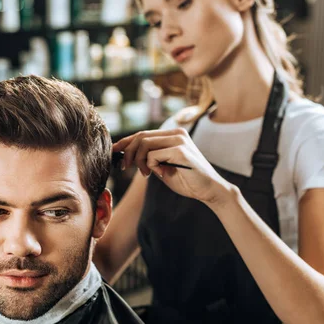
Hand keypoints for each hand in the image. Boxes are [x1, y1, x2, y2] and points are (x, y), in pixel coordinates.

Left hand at [113, 128, 232, 204]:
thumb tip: (126, 155)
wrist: (209, 190)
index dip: (125, 142)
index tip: (113, 152)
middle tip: (125, 168)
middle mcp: (176, 133)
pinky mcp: (180, 151)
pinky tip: (160, 175)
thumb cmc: (187, 180)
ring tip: (145, 174)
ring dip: (138, 161)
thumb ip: (149, 159)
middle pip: (140, 136)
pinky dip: (151, 167)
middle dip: (127, 152)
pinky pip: (153, 156)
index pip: (142, 134)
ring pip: (144, 144)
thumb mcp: (163, 167)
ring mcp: (179, 140)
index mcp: (173, 134)